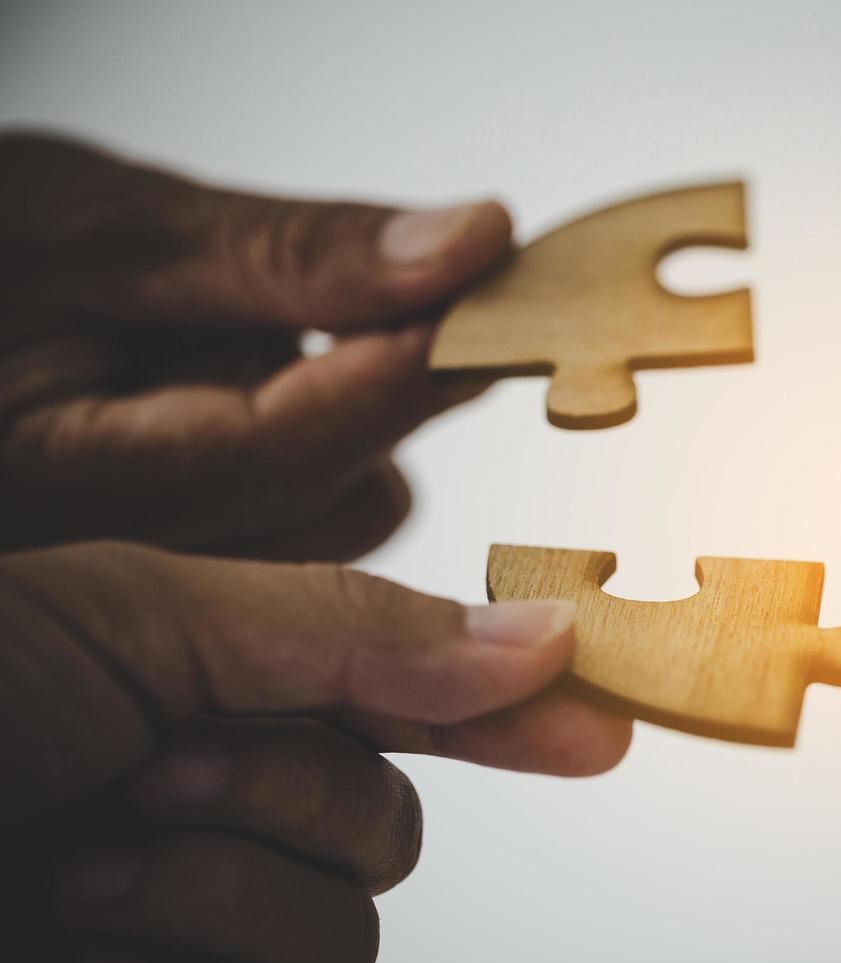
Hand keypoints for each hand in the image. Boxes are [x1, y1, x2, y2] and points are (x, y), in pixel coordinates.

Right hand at [0, 133, 511, 559]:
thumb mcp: (112, 231)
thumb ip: (291, 254)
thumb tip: (468, 246)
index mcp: (64, 481)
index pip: (282, 449)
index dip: (401, 366)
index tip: (492, 293)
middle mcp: (116, 559)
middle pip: (332, 496)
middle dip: (403, 380)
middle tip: (457, 287)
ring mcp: (163, 568)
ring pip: (343, 514)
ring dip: (366, 412)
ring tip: (299, 323)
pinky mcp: (200, 549)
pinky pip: (316, 512)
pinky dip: (331, 434)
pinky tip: (270, 372)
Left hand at [0, 543, 631, 962]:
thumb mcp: (138, 620)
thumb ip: (355, 630)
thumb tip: (538, 635)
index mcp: (198, 693)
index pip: (391, 694)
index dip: (498, 703)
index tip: (595, 719)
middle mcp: (203, 808)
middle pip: (386, 816)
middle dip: (300, 787)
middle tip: (171, 768)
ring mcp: (185, 924)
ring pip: (347, 918)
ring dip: (233, 878)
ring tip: (98, 852)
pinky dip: (197, 950)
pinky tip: (89, 930)